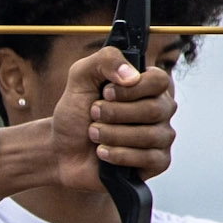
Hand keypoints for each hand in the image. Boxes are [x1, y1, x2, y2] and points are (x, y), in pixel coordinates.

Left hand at [49, 46, 174, 190]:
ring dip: (112, 135)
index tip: (105, 93)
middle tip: (93, 114)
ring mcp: (161, 137)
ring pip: (149, 136)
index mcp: (148, 86)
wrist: (61, 150)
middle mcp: (161, 109)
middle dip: (114, 114)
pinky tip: (102, 153)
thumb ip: (105, 60)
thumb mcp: (81, 77)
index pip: (159, 81)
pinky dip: (119, 155)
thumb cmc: (76, 113)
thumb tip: (132, 75)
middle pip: (154, 109)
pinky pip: (149, 159)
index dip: (130, 89)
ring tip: (93, 134)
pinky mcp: (157, 162)